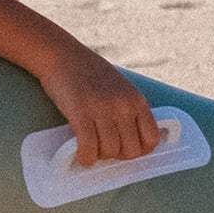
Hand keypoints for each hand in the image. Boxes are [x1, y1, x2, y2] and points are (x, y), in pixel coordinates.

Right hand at [38, 38, 161, 164]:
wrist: (62, 55)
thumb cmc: (89, 74)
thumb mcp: (120, 88)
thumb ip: (128, 110)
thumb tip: (129, 140)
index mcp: (137, 100)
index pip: (151, 139)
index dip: (139, 150)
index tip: (124, 148)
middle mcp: (124, 105)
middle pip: (131, 150)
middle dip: (117, 156)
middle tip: (103, 148)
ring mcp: (103, 109)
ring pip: (110, 151)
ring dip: (98, 156)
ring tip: (89, 147)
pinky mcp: (81, 112)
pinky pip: (88, 147)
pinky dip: (85, 157)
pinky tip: (80, 155)